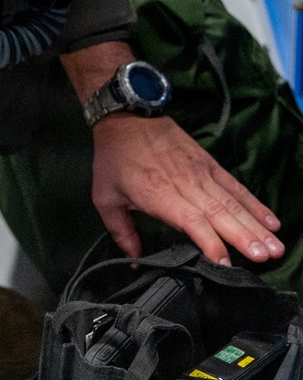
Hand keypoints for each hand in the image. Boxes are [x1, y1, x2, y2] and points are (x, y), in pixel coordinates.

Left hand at [91, 113, 283, 266]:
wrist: (126, 116)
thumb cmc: (114, 158)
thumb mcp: (105, 197)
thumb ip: (121, 231)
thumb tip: (136, 260)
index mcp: (158, 195)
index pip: (190, 220)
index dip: (210, 242)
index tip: (226, 263)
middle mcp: (185, 184)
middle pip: (219, 213)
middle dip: (245, 237)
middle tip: (266, 257)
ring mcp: (201, 172)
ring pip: (233, 202)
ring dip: (256, 225)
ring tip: (275, 246)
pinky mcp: (210, 164)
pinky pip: (236, 186)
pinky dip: (254, 204)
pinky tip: (271, 220)